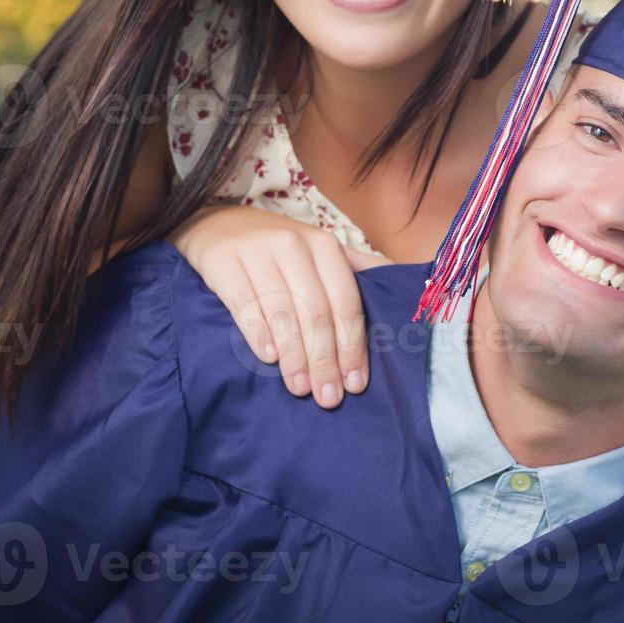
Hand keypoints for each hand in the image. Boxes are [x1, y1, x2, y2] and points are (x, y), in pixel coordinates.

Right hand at [170, 205, 386, 408]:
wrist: (216, 223)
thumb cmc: (277, 247)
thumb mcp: (319, 250)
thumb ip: (358, 268)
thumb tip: (407, 287)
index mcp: (324, 245)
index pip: (346, 303)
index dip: (352, 346)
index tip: (355, 385)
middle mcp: (293, 245)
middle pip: (316, 312)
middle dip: (325, 360)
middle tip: (327, 398)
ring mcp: (256, 252)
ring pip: (282, 313)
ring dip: (294, 357)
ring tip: (300, 388)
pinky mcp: (223, 263)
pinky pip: (245, 305)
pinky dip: (259, 334)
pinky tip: (269, 358)